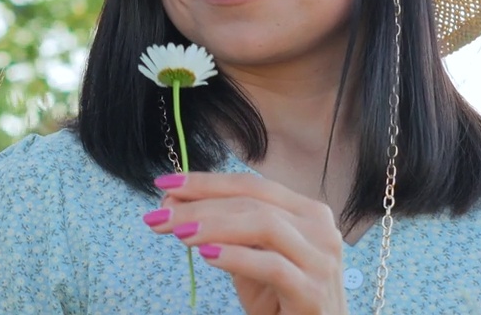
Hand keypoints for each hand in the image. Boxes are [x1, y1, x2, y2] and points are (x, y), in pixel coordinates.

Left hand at [143, 172, 349, 314]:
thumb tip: (172, 201)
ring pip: (263, 225)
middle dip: (199, 204)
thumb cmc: (279, 298)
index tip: (165, 185)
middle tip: (159, 214)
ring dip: (212, 225)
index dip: (206, 182)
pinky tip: (206, 255)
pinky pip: (271, 266)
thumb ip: (221, 230)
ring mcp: (321, 260)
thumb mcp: (248, 257)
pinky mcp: (313, 292)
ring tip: (178, 232)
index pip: (251, 185)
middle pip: (253, 202)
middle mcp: (321, 229)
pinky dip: (235, 256)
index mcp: (307, 212)